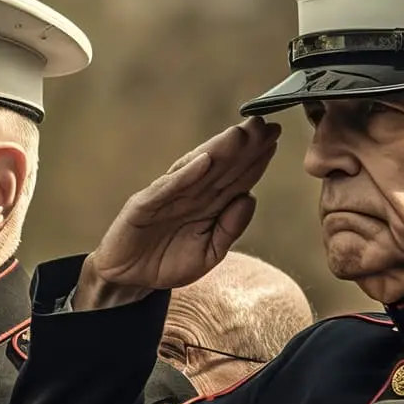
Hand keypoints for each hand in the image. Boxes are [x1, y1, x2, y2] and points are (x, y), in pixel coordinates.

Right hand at [76, 118, 280, 309]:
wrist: (129, 280)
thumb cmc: (167, 263)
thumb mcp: (208, 254)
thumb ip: (229, 229)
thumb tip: (250, 198)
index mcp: (207, 205)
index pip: (235, 177)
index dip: (255, 159)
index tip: (275, 139)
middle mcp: (189, 194)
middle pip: (220, 167)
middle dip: (242, 146)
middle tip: (265, 124)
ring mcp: (166, 197)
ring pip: (197, 170)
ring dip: (218, 151)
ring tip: (240, 134)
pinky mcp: (143, 205)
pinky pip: (167, 188)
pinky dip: (185, 174)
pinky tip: (203, 160)